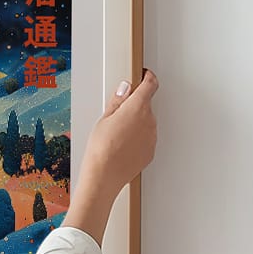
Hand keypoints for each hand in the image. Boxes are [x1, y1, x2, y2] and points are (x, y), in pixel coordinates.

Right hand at [64, 69, 157, 244]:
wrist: (103, 178)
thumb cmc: (100, 150)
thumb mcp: (103, 120)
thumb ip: (117, 102)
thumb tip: (125, 88)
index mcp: (137, 107)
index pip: (151, 84)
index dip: (148, 77)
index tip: (144, 75)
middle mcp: (149, 120)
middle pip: (146, 106)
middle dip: (134, 107)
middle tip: (116, 116)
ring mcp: (152, 137)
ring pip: (146, 123)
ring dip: (136, 124)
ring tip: (116, 136)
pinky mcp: (150, 151)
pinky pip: (146, 139)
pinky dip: (137, 139)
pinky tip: (121, 147)